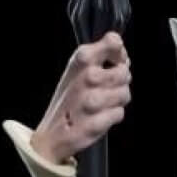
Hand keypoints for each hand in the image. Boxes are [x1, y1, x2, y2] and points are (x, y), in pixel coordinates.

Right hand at [31, 31, 130, 164]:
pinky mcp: (96, 122)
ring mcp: (92, 100)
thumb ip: (101, 57)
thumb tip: (123, 56)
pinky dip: (112, 116)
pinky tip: (98, 116)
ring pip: (125, 94)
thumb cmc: (68, 99)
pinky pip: (119, 113)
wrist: (51, 134)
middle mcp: (88, 77)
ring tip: (101, 104)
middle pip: (125, 72)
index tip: (116, 62)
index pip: (114, 43)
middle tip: (106, 89)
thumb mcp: (77, 69)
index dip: (120, 54)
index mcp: (81, 59)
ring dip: (117, 100)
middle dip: (120, 82)